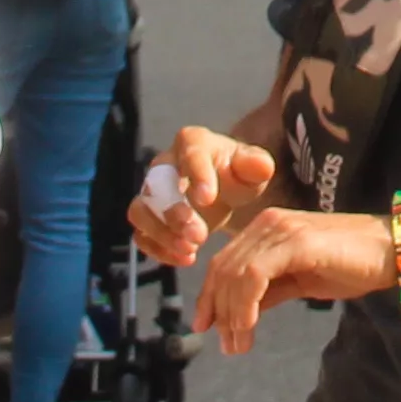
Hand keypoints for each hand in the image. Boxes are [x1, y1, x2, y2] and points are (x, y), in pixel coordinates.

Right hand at [134, 126, 273, 267]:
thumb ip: (257, 165)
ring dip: (161, 234)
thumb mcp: (253, 168)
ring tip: (189, 250)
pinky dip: (158, 250)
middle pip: (156, 185)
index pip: (190, 154)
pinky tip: (185, 258)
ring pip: (140, 211)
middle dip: (175, 213)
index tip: (208, 199)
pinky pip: (141, 235)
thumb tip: (261, 166)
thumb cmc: (237, 173)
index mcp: (192, 143)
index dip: (196, 176)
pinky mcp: (149, 219)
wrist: (223, 189)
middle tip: (199, 235)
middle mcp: (164, 165)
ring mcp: (151, 193)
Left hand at [198, 205, 392, 351]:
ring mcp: (281, 230)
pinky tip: (250, 326)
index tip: (205, 327)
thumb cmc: (352, 265)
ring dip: (232, 314)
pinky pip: (255, 275)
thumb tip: (240, 314)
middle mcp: (268, 223)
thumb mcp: (301, 282)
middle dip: (218, 310)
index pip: (224, 261)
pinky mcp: (296, 242)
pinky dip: (246, 304)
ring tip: (239, 344)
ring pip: (236, 273)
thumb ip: (270, 291)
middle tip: (225, 345)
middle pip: (223, 268)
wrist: (393, 251)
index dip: (209, 296)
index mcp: (267, 228)